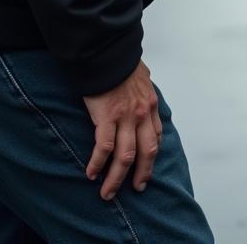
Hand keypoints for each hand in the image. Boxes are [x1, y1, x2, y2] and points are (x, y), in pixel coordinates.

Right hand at [83, 60, 161, 199]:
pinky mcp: (107, 117)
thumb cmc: (122, 64)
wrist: (109, 53)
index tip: (146, 169)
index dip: (152, 156)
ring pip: (126, 156)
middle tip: (136, 189)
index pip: (156, 137)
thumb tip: (142, 83)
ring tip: (108, 193)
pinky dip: (98, 164)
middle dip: (142, 174)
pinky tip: (91, 174)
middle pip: (146, 152)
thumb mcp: (141, 76)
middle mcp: (142, 114)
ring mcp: (126, 117)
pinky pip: (103, 148)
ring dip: (117, 178)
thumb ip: (142, 87)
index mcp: (151, 105)